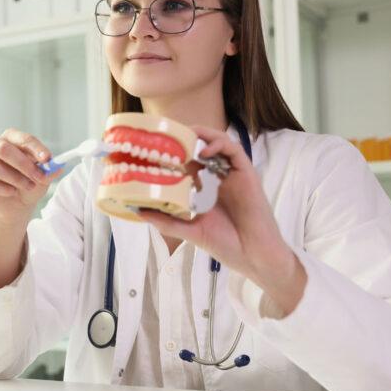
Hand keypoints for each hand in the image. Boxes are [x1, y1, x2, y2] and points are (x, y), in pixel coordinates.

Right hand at [0, 128, 58, 223]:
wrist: (17, 204)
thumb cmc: (30, 183)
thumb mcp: (43, 177)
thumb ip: (50, 170)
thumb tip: (57, 166)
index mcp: (10, 138)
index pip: (22, 138)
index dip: (35, 148)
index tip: (47, 159)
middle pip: (4, 148)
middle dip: (23, 164)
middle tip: (38, 177)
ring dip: (15, 179)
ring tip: (27, 186)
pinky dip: (3, 189)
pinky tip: (11, 192)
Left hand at [134, 125, 306, 314]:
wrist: (252, 255)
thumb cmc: (225, 244)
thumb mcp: (189, 230)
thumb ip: (165, 220)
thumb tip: (137, 210)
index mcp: (206, 188)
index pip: (188, 161)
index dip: (173, 153)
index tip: (154, 150)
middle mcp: (219, 177)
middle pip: (202, 147)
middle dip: (184, 138)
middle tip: (166, 136)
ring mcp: (233, 174)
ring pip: (218, 142)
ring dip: (201, 135)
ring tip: (183, 136)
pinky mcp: (247, 174)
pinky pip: (234, 149)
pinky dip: (218, 144)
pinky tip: (203, 152)